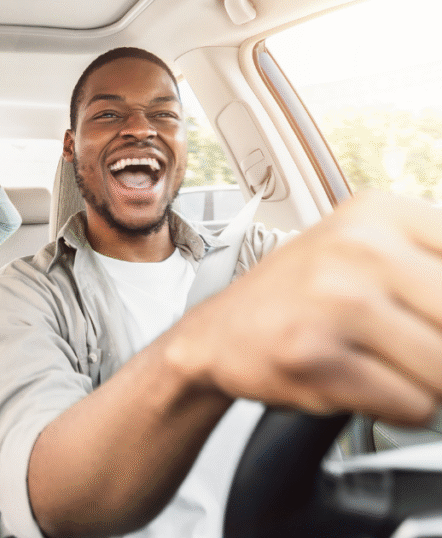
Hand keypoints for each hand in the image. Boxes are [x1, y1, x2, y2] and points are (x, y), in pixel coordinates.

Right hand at [169, 191, 441, 427]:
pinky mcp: (312, 355)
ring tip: (387, 367)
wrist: (215, 335)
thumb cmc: (300, 298)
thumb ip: (432, 269)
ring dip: (428, 385)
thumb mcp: (367, 252)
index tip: (430, 321)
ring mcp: (333, 300)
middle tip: (415, 352)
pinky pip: (410, 404)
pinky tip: (361, 384)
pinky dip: (398, 408)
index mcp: (381, 213)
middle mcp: (359, 248)